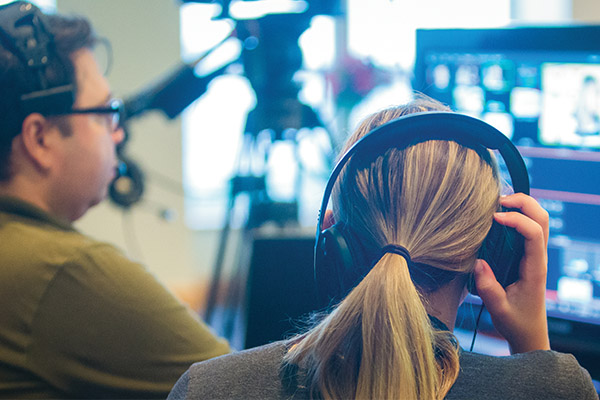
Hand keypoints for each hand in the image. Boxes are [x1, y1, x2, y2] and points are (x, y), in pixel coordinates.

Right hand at [473, 193, 550, 353]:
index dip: (516, 220)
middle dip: (523, 202)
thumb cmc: (515, 322)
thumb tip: (478, 262)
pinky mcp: (527, 255)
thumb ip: (488, 288)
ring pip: (538, 218)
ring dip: (521, 205)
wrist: (529, 332)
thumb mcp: (498, 309)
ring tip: (496, 205)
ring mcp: (534, 254)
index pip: (534, 233)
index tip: (494, 218)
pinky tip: (496, 218)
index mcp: (534, 268)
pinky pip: (528, 227)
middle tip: (497, 201)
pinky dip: (516, 215)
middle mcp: (538, 257)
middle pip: (542, 217)